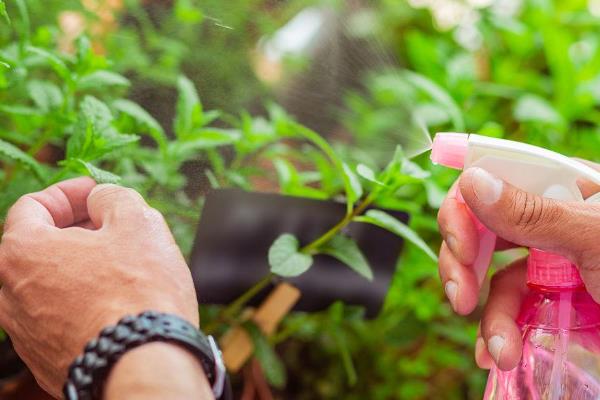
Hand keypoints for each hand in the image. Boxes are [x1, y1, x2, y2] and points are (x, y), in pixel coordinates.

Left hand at [0, 178, 198, 396]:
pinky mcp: (44, 359)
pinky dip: (82, 301)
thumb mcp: (137, 221)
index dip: (71, 193)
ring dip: (81, 267)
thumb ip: (113, 196)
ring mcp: (24, 332)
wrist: (145, 366)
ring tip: (122, 266)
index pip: (33, 205)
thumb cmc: (140, 291)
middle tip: (115, 227)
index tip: (98, 194)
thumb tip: (102, 199)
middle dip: (77, 230)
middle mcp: (9, 293)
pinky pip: (60, 316)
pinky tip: (117, 302)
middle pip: (39, 245)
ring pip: (50, 283)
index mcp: (22, 252)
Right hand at [437, 164, 599, 370]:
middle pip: (481, 227)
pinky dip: (498, 331)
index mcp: (564, 187)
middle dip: (463, 264)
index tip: (461, 243)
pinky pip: (509, 307)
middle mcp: (551, 219)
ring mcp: (551, 262)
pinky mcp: (553, 299)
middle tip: (461, 298)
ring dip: (487, 315)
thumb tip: (473, 182)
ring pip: (491, 275)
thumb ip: (535, 212)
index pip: (493, 178)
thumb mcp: (599, 240)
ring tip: (499, 351)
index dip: (465, 206)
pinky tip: (497, 352)